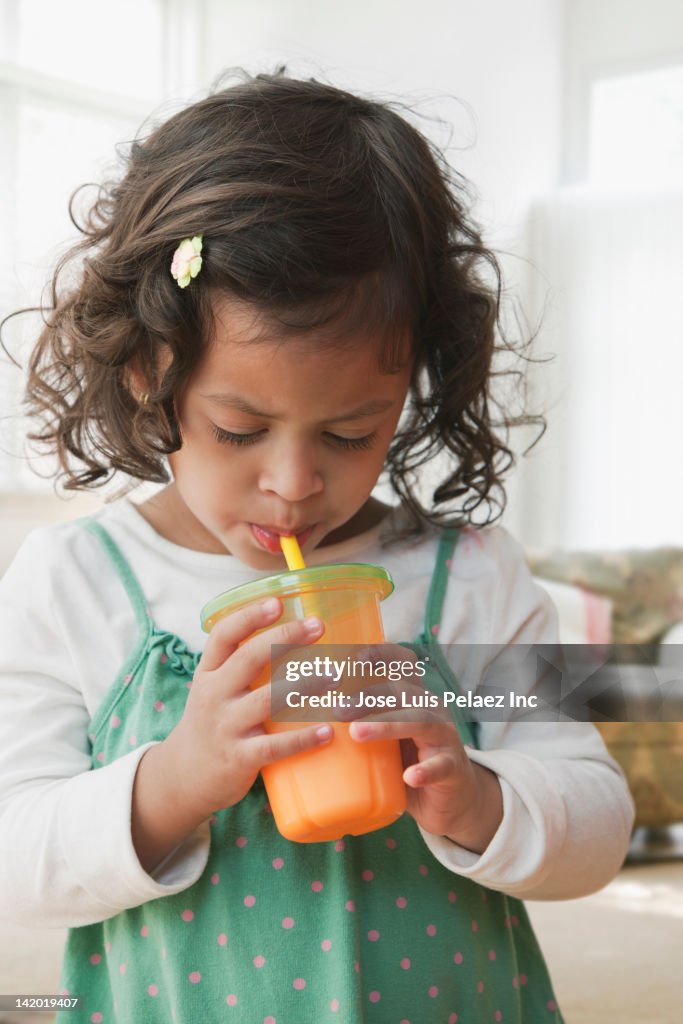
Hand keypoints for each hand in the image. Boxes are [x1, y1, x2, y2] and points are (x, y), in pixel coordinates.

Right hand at [162, 598, 331, 820]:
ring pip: (267, 700)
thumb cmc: (211, 723)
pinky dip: (303, 738)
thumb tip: (293, 633)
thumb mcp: (213, 689)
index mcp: (209, 673)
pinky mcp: (239, 758)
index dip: (249, 616)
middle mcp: (214, 695)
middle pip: (249, 659)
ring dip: (305, 685)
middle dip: (285, 638)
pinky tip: (328, 731)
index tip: (277, 602)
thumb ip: (241, 665)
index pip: (223, 635)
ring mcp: (226, 727)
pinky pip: (275, 746)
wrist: (183, 777)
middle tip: (319, 626)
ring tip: (336, 676)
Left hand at [344, 644, 503, 852]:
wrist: (449, 800)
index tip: (352, 656)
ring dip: (388, 725)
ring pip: (420, 722)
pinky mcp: (452, 769)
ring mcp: (445, 738)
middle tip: (337, 709)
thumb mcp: (384, 735)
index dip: (382, 654)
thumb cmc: (407, 759)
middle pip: (403, 691)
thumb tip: (301, 709)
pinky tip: (409, 776)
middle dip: (369, 696)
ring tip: (358, 734)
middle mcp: (432, 709)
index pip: (404, 664)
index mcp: (414, 696)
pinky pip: (440, 767)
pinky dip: (425, 770)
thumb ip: (358, 719)